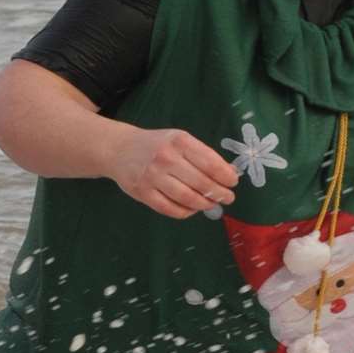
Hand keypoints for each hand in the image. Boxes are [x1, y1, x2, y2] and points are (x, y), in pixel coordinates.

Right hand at [107, 126, 239, 219]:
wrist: (120, 149)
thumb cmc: (156, 144)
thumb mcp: (179, 140)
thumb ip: (202, 155)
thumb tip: (229, 173)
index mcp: (179, 141)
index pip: (210, 163)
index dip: (226, 176)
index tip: (233, 182)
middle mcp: (166, 158)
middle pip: (201, 183)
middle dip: (220, 193)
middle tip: (228, 198)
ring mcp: (153, 177)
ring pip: (187, 198)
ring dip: (205, 204)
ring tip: (212, 204)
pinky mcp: (143, 193)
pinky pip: (171, 209)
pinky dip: (186, 212)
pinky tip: (192, 208)